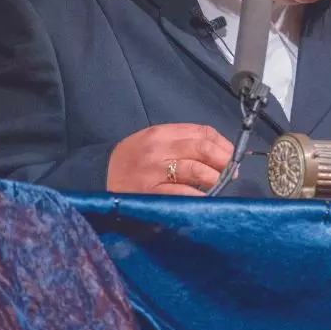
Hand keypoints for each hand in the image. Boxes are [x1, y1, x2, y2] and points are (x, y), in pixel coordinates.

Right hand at [106, 124, 233, 195]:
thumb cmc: (132, 159)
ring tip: (219, 184)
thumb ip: (181, 142)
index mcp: (161, 133)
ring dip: (215, 178)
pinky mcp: (150, 192)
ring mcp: (154, 171)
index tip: (231, 154)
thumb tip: (218, 152)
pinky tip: (204, 198)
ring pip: (195, 169)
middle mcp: (159, 149)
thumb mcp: (154, 141)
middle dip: (223, 160)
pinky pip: (181, 193)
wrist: (99, 176)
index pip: (201, 132)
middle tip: (231, 172)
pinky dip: (198, 195)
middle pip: (202, 148)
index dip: (222, 143)